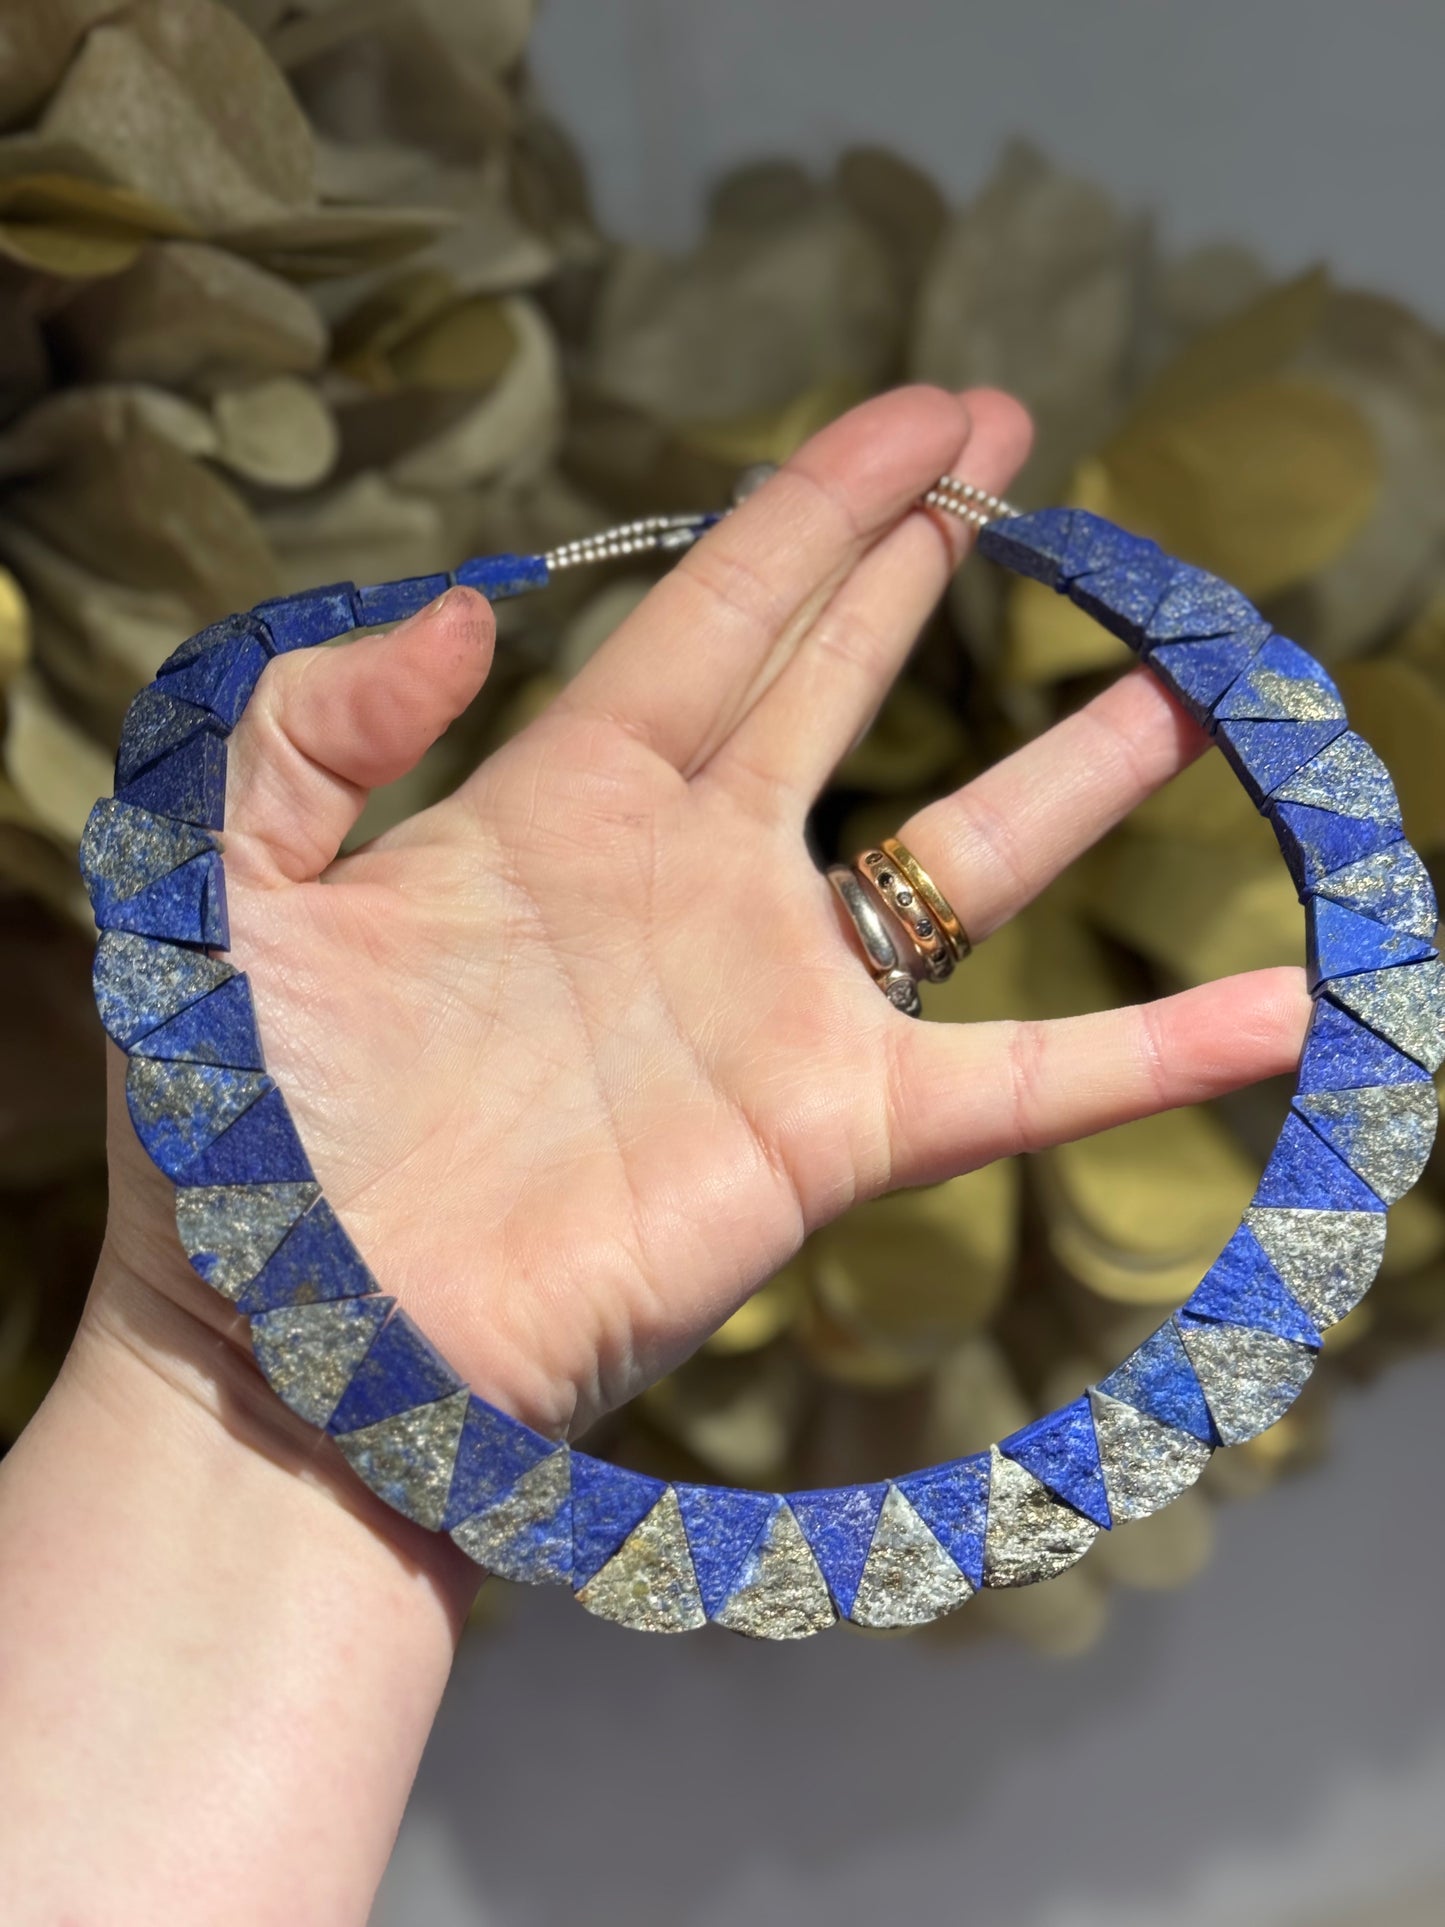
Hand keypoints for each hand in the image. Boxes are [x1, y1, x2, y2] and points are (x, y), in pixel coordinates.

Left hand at [98, 385, 1308, 1444]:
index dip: (819, 507)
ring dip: (1078, 776)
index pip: (720, 614)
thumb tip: (467, 604)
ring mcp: (775, 1006)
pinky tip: (1279, 1008)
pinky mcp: (828, 1135)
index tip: (927, 417)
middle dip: (927, 561)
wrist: (298, 1355)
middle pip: (846, 685)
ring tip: (1189, 690)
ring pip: (964, 863)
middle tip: (1019, 447)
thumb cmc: (245, 1141)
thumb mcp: (226, 889)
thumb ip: (313, 724)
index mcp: (560, 803)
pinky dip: (1151, 1054)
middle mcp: (692, 881)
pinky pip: (1020, 1083)